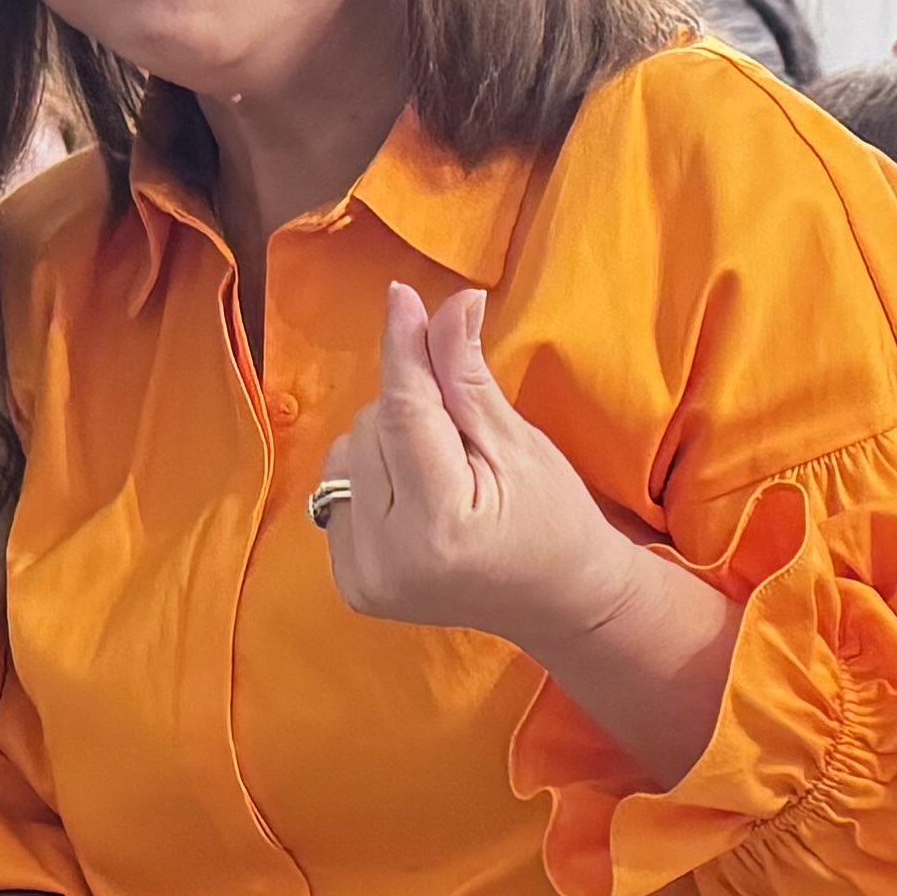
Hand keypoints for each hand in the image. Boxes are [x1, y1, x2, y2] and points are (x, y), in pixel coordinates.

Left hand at [311, 283, 737, 773]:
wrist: (557, 600)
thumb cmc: (552, 518)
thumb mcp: (518, 443)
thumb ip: (466, 377)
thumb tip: (447, 303)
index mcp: (441, 526)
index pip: (406, 413)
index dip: (403, 349)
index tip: (401, 295)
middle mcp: (391, 559)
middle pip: (372, 429)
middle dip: (412, 412)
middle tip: (464, 440)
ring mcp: (365, 578)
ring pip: (347, 456)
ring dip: (387, 444)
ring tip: (440, 473)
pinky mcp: (352, 584)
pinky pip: (339, 493)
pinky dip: (372, 480)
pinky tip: (414, 501)